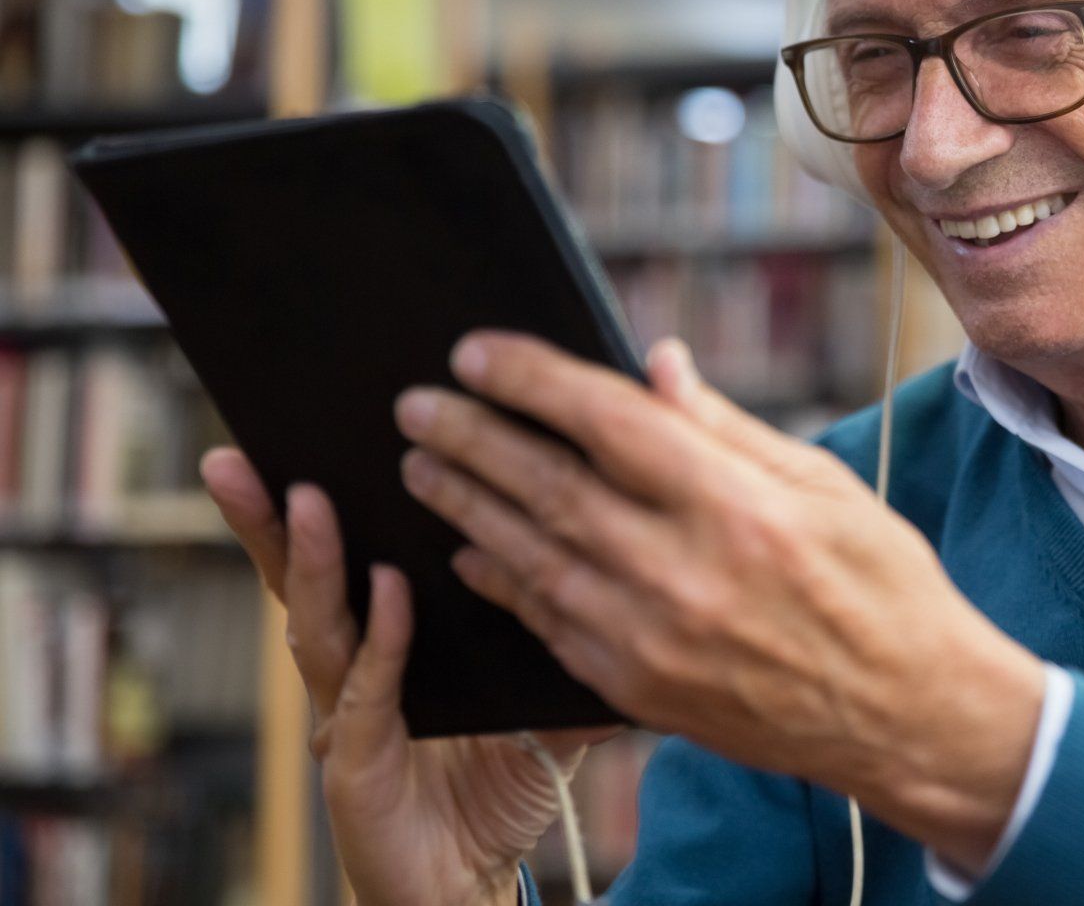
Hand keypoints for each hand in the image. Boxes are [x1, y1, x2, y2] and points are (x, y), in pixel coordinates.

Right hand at [201, 448, 612, 905]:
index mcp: (384, 644)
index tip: (320, 430)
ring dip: (311, 559)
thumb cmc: (497, 787)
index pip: (347, 557)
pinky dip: (380, 639)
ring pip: (317, 623)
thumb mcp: (541, 697)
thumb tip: (629, 565)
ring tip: (305, 496)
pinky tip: (388, 591)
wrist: (472, 882)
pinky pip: (370, 689)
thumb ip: (568, 635)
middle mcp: (353, 670)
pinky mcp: (359, 763)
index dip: (329, 498)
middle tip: (248, 451)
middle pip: (302, 578)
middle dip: (271, 516)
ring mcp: (348, 715)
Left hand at [393, 331, 1047, 873]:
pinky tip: (472, 549)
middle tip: (415, 405)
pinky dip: (504, 582)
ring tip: (421, 466)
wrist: (907, 716)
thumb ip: (724, 427)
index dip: (532, 380)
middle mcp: (686, 575)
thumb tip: (653, 362)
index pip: (606, 421)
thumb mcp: (823, 484)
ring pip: (532, 558)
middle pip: (549, 488)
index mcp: (739, 507)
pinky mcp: (640, 693)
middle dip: (471, 438)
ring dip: (466, 506)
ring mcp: (655, 642)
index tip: (475, 352)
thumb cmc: (882, 584)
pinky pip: (550, 625)